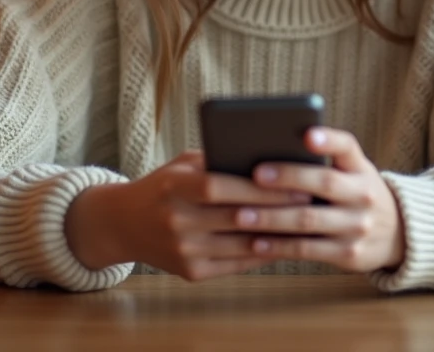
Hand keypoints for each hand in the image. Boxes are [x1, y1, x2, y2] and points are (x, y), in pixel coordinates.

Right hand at [65, 150, 310, 280]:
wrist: (124, 224)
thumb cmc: (164, 186)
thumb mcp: (182, 165)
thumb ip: (217, 161)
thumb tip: (269, 159)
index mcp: (172, 187)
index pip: (217, 186)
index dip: (256, 187)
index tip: (292, 181)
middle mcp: (175, 221)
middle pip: (235, 217)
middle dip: (276, 210)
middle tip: (310, 201)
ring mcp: (182, 251)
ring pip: (240, 245)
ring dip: (276, 235)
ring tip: (304, 223)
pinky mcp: (190, 273)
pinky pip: (235, 265)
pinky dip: (261, 254)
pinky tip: (282, 242)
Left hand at [236, 128, 406, 272]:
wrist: (398, 234)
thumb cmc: (354, 193)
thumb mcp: (351, 172)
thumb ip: (321, 162)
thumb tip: (264, 151)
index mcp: (360, 167)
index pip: (347, 146)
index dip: (328, 140)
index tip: (307, 135)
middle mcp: (363, 194)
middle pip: (325, 182)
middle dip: (288, 178)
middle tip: (255, 174)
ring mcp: (358, 226)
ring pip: (309, 220)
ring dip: (272, 218)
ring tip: (241, 215)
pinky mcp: (350, 254)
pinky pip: (308, 250)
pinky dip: (280, 247)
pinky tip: (256, 242)